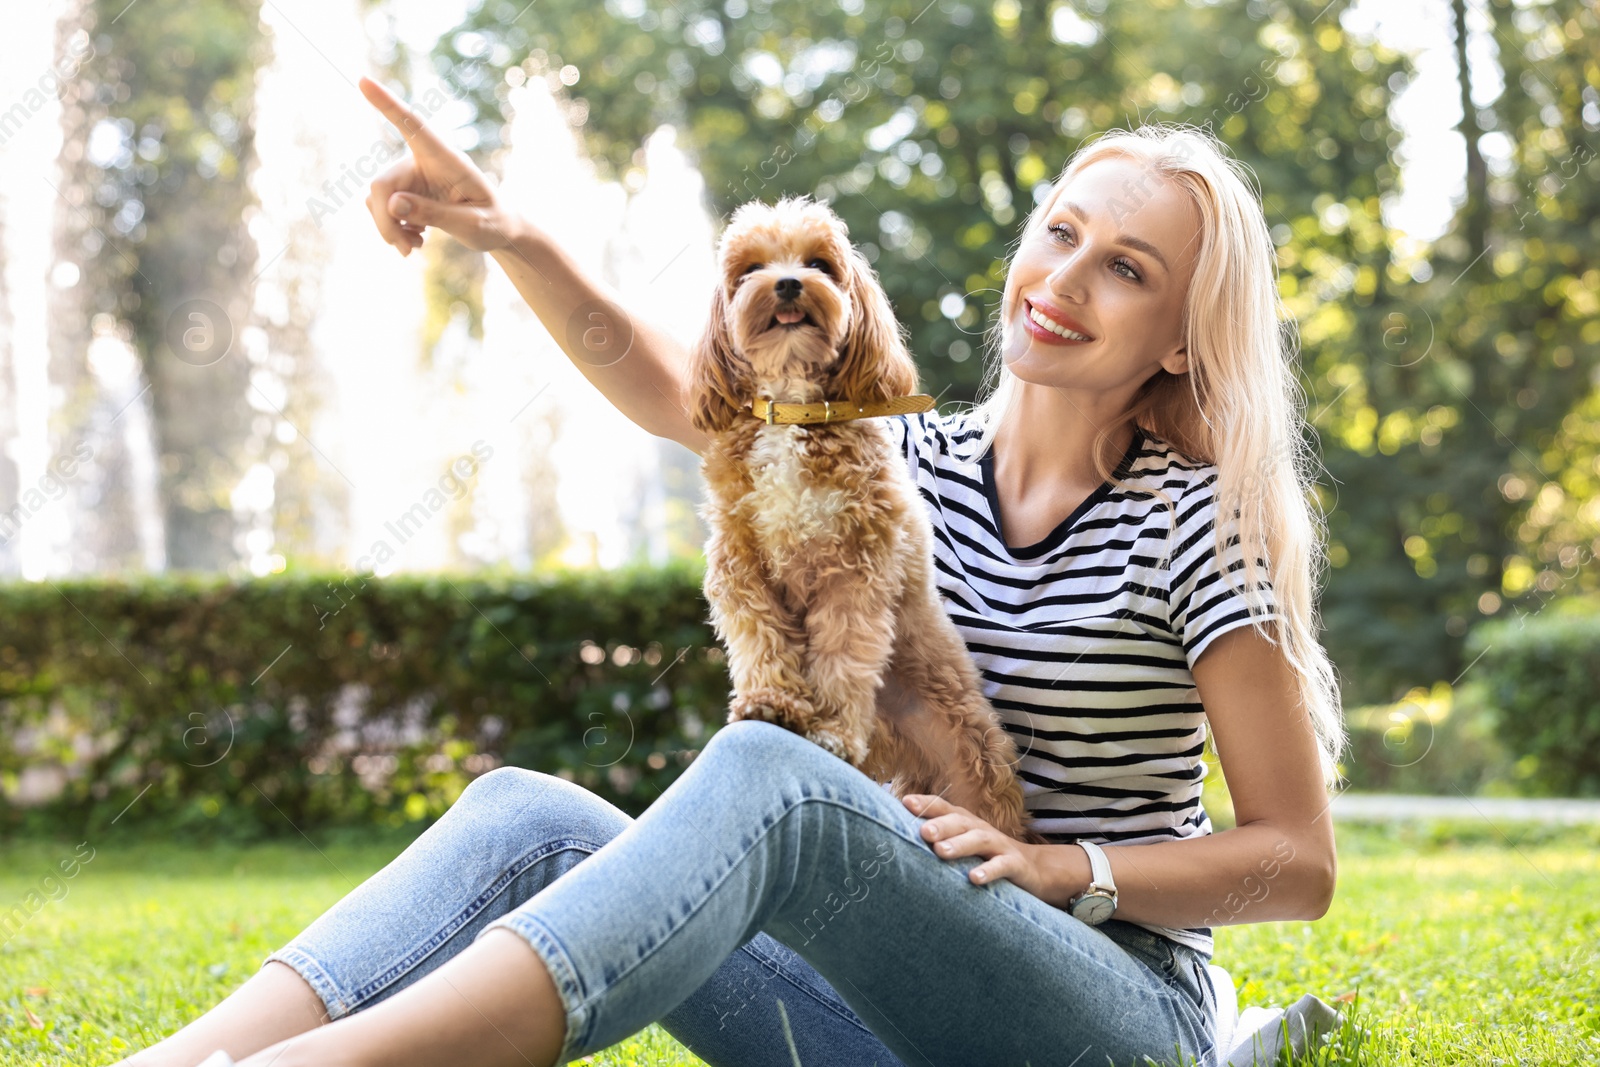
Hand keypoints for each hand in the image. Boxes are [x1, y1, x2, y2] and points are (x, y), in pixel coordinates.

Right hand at [357, 76, 520, 255]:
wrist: (497, 230)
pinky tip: (414, 240)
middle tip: (404, 250)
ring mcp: (411, 176)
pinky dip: (393, 228)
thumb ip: (435, 214)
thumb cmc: (493, 222)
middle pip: (382, 184)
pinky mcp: (405, 191)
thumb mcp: (472, 224)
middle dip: (385, 220)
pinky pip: (382, 209)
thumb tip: (392, 203)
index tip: (363, 80)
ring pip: (378, 200)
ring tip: (414, 247)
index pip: (413, 126)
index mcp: (447, 158)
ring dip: (390, 228)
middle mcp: (423, 161)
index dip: (387, 104)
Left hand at [903, 793, 1051, 898]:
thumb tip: (895, 836)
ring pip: (978, 840)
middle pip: (959, 822)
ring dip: (960, 845)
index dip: (927, 804)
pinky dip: (988, 871)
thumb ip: (937, 838)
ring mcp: (999, 845)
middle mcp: (980, 829)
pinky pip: (1001, 866)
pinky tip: (974, 878)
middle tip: (922, 832)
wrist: (1032, 868)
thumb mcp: (963, 843)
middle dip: (940, 825)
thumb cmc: (985, 855)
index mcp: (965, 822)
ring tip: (941, 851)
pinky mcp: (1014, 864)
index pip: (944, 808)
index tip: (905, 803)